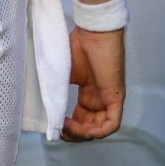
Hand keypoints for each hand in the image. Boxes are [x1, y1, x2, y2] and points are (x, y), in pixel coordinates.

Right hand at [63, 26, 124, 140]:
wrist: (93, 31)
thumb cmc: (77, 45)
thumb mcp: (62, 74)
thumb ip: (56, 93)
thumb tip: (47, 115)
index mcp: (89, 90)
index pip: (82, 118)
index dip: (69, 127)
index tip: (56, 125)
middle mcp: (99, 96)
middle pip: (91, 126)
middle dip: (75, 134)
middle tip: (61, 130)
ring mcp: (109, 96)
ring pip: (101, 128)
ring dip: (83, 134)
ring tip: (68, 127)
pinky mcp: (116, 95)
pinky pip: (112, 123)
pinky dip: (98, 132)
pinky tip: (83, 129)